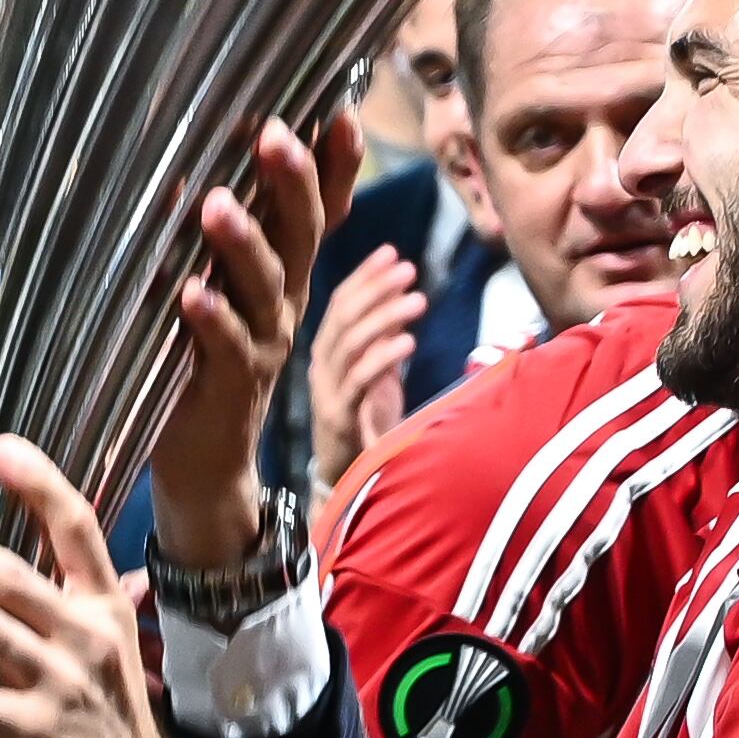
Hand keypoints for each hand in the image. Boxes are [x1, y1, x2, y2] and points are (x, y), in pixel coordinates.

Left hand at [0, 435, 206, 737]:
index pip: (77, 529)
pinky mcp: (35, 734)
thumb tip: (16, 567)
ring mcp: (61, 685)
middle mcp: (86, 637)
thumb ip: (68, 608)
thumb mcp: (108, 655)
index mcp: (104, 608)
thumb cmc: (113, 732)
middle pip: (12, 575)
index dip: (38, 484)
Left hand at [149, 109, 356, 568]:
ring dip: (244, 244)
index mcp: (284, 275)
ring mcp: (262, 344)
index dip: (333, 165)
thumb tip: (198, 164)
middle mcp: (284, 304)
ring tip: (218, 205)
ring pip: (265, 286)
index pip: (319, 210)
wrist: (204, 461)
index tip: (338, 112)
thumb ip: (229, 239)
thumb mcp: (226, 291)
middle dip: (293, 182)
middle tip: (276, 134)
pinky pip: (225, 346)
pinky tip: (191, 293)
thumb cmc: (203, 359)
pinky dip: (211, 319)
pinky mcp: (230, 384)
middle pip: (301, 235)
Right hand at [306, 240, 431, 495]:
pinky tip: (408, 340)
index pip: (340, 304)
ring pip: (350, 343)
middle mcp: (320, 369)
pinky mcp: (339, 418)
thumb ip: (383, 340)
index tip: (391, 252)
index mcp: (327, 355)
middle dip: (375, 288)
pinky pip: (359, 380)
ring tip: (418, 299)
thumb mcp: (378, 376)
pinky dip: (383, 357)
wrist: (351, 485)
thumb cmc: (367, 428)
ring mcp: (327, 393)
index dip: (364, 277)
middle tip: (408, 269)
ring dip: (384, 316)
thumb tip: (402, 299)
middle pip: (342, 317)